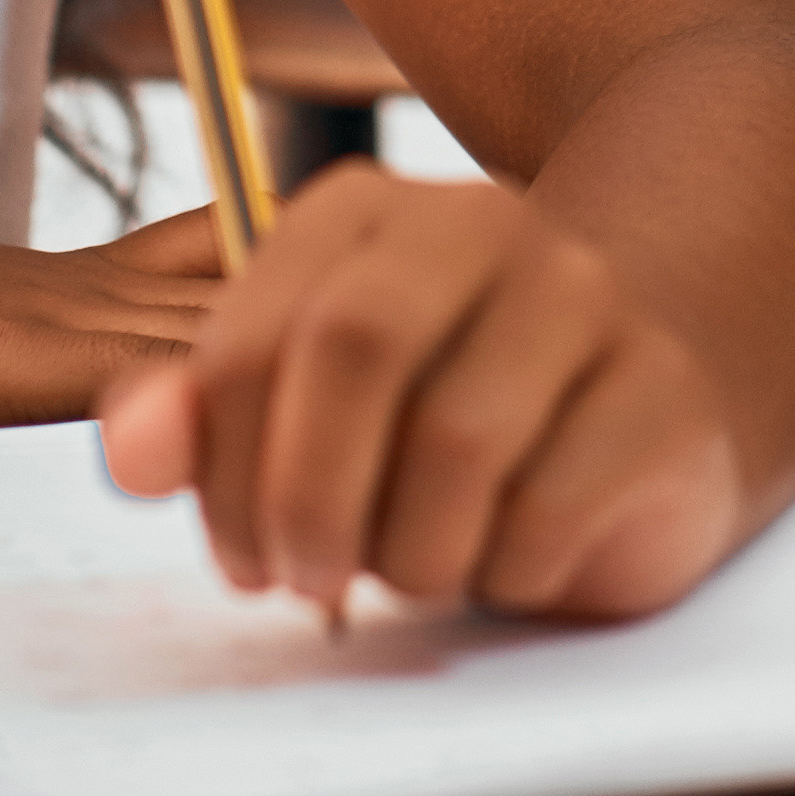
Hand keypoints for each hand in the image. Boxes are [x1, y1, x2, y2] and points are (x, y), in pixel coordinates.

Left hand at [94, 160, 752, 623]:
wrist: (640, 419)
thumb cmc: (442, 425)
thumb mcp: (307, 417)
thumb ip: (202, 420)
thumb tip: (133, 446)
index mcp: (370, 214)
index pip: (253, 329)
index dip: (223, 466)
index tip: (239, 553)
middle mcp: (482, 223)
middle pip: (354, 347)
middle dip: (309, 498)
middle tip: (307, 580)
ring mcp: (586, 297)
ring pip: (458, 441)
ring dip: (412, 552)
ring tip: (418, 568)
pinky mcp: (661, 389)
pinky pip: (551, 507)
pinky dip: (506, 571)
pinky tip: (510, 559)